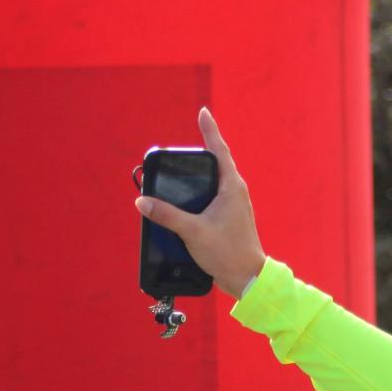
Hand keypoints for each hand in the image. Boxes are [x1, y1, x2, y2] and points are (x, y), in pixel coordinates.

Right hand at [135, 108, 266, 297]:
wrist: (248, 278)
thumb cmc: (228, 253)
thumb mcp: (193, 232)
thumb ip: (167, 215)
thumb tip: (143, 201)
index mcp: (232, 187)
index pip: (219, 150)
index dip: (210, 130)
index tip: (203, 112)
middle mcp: (235, 191)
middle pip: (215, 163)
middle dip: (198, 153)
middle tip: (178, 149)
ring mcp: (233, 204)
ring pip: (212, 181)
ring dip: (197, 175)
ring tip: (176, 172)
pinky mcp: (228, 217)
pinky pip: (211, 197)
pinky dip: (197, 193)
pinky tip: (183, 200)